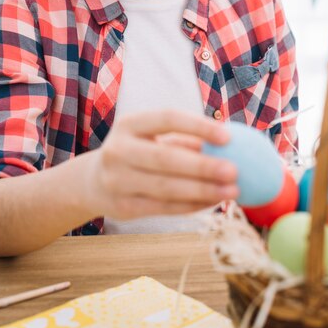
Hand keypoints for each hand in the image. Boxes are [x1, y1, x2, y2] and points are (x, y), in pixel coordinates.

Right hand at [83, 109, 238, 219]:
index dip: (197, 126)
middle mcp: (118, 150)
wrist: (93, 182)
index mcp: (129, 124)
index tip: (228, 136)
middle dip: (203, 166)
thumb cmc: (137, 152)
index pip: (166, 119)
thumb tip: (230, 145)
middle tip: (235, 171)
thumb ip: (185, 140)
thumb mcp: (151, 138)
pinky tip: (214, 202)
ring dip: (203, 191)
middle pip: (165, 158)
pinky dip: (192, 206)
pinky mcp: (123, 207)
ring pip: (166, 188)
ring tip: (233, 191)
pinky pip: (164, 208)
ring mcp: (117, 181)